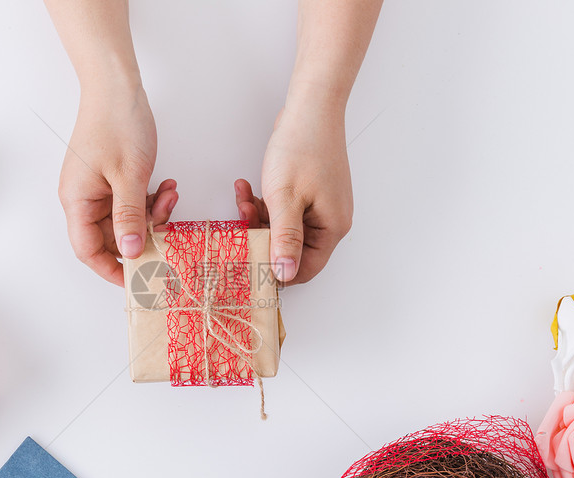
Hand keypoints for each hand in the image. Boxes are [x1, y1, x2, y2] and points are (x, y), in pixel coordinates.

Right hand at [58, 83, 177, 285]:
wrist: (117, 86)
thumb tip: (132, 252)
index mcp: (77, 201)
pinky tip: (167, 186)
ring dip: (152, 215)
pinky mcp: (112, 179)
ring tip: (170, 197)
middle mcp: (83, 199)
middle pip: (110, 239)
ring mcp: (98, 189)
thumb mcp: (129, 175)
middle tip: (169, 230)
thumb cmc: (117, 124)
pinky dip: (151, 200)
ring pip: (126, 221)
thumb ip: (130, 217)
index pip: (88, 251)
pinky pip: (132, 203)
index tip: (141, 279)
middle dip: (142, 236)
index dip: (113, 269)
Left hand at [235, 98, 352, 284]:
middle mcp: (329, 221)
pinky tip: (248, 187)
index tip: (249, 261)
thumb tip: (284, 274)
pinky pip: (283, 210)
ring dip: (258, 217)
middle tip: (242, 221)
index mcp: (332, 228)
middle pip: (290, 249)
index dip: (275, 269)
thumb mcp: (286, 198)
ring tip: (244, 198)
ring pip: (282, 228)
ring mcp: (319, 206)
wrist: (310, 108)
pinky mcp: (308, 193)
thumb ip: (284, 239)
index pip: (304, 269)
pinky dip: (264, 202)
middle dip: (261, 236)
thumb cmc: (302, 148)